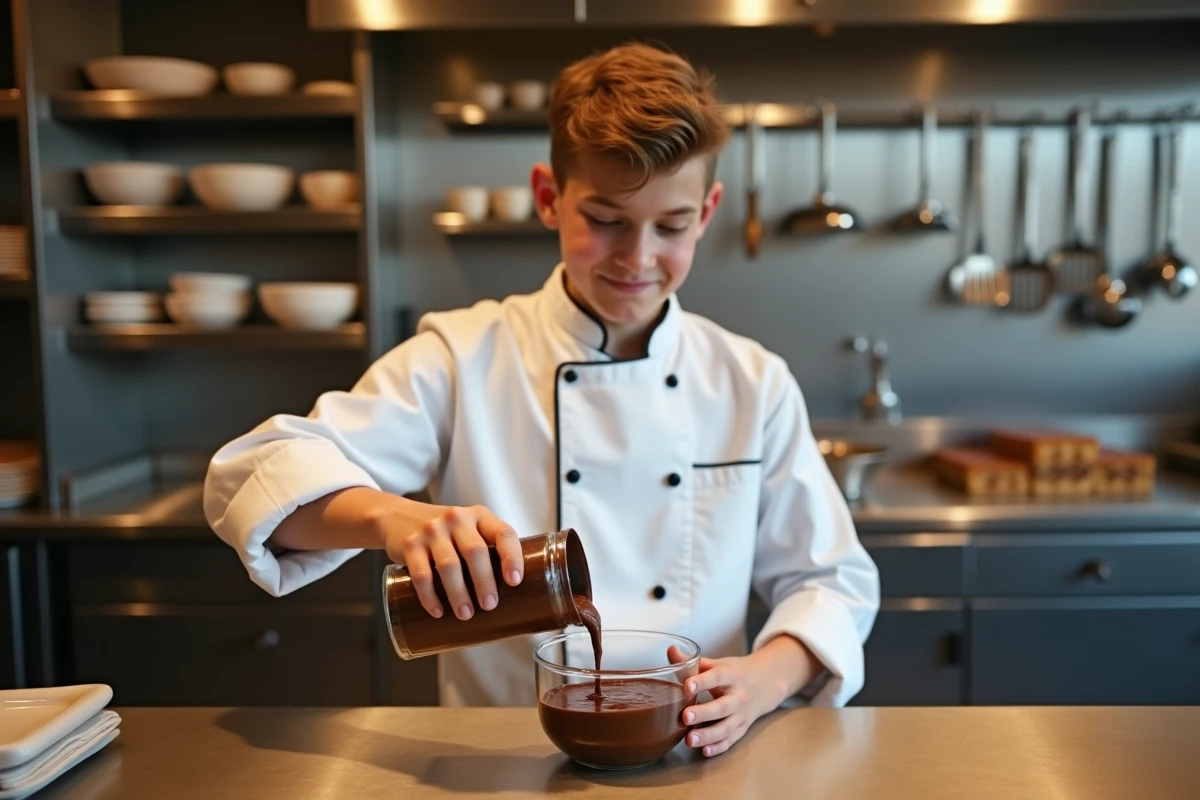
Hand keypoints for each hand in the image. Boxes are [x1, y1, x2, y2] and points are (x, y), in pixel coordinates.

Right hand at [379, 503, 522, 621]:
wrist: (397, 517)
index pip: (503, 533)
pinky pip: (421, 575)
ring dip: (459, 594)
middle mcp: (456, 518)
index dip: (512, 557)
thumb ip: (487, 549)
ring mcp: (432, 530)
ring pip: (449, 566)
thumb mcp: (468, 529)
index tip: (514, 581)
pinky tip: (438, 611)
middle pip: (475, 552)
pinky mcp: (410, 544)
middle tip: (489, 605)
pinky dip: (430, 597)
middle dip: (484, 582)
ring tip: (466, 614)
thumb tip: (514, 593)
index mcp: (479, 516)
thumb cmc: (445, 532)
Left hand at [668, 637, 812, 757]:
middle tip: (685, 717)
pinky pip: (731, 740)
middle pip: (722, 706)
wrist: (765, 683)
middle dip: (704, 713)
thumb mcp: (718, 664)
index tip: (686, 686)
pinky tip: (704, 751)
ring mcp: (742, 715)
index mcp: (732, 675)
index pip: (717, 677)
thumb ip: (694, 662)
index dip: (702, 682)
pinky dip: (719, 747)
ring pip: (726, 727)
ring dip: (708, 735)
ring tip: (689, 740)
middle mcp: (739, 696)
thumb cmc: (735, 673)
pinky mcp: (742, 728)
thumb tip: (671, 651)